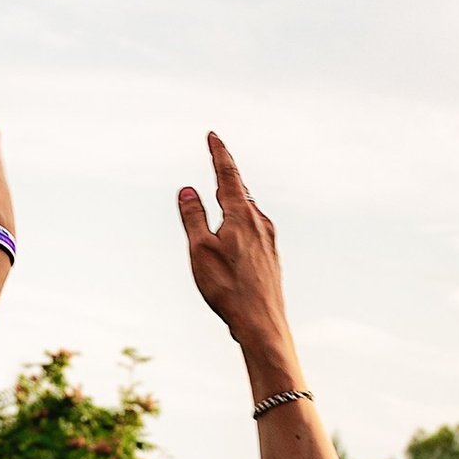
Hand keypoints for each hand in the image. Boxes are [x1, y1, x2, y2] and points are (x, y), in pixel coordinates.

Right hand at [177, 134, 288, 356]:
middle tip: (219, 157)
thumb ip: (193, 217)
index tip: (213, 136)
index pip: (228, 174)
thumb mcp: (200, 250)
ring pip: (249, 211)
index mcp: (242, 215)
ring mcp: (269, 240)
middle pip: (240, 191)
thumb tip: (187, 189)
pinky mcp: (271, 257)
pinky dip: (241, 220)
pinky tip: (238, 232)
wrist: (262, 322)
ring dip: (235, 198)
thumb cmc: (228, 287)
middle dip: (227, 175)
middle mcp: (260, 222)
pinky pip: (254, 229)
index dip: (219, 153)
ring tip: (226, 191)